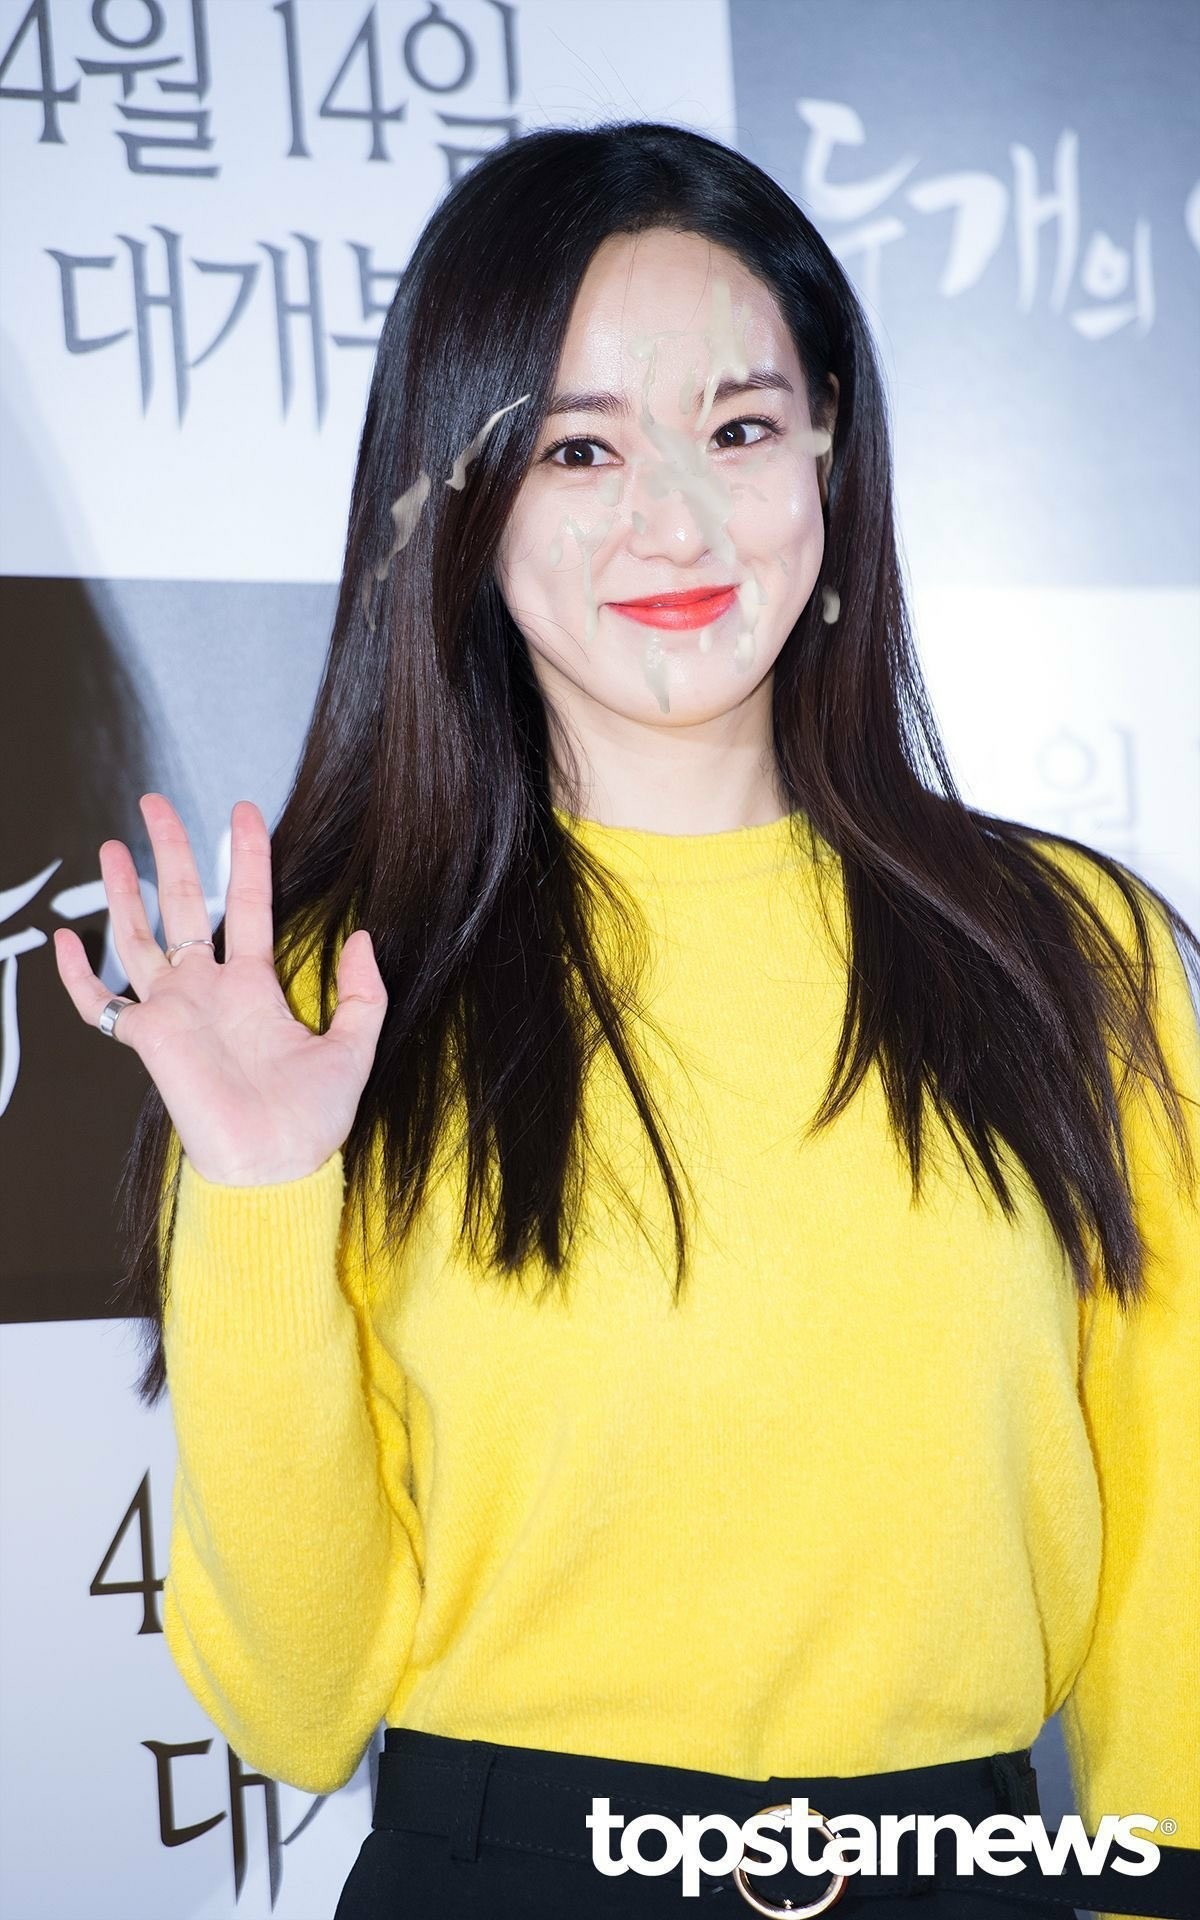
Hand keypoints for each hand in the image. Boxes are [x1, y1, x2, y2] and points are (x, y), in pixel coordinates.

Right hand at [53, 794, 386, 1185]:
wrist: (277, 1166)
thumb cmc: (314, 1119)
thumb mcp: (355, 1046)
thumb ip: (362, 992)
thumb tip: (363, 936)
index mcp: (256, 987)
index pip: (247, 904)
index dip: (247, 857)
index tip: (244, 812)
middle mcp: (210, 990)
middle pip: (184, 904)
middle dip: (172, 852)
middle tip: (157, 803)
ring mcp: (175, 1010)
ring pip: (140, 938)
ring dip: (126, 893)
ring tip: (114, 846)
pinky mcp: (149, 1039)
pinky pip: (102, 1003)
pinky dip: (78, 974)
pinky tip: (66, 939)